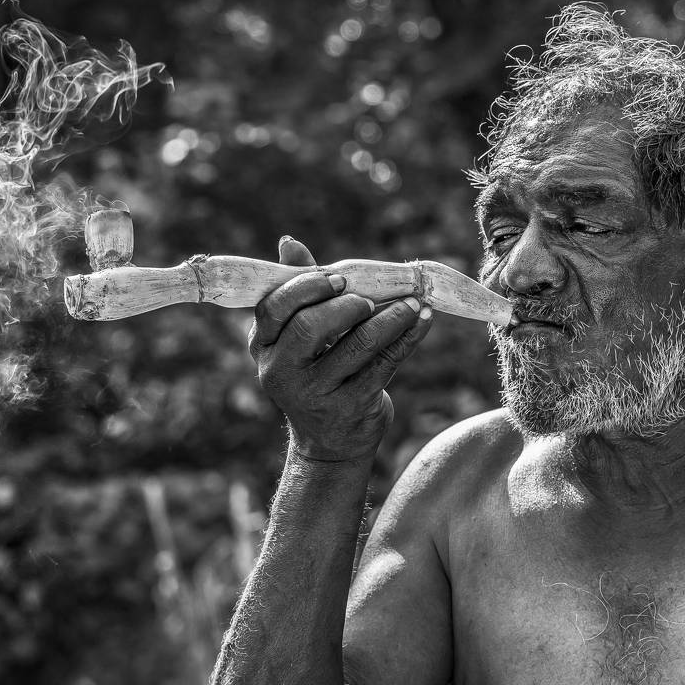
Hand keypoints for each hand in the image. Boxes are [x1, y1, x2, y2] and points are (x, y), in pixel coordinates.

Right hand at [250, 236, 432, 461]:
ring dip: (389, 318)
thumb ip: (298, 290)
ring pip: (356, 346)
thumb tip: (289, 242)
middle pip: (309, 327)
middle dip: (345, 305)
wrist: (330, 442)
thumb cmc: (316, 373)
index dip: (306, 288)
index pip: (273, 308)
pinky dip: (407, 338)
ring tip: (412, 303)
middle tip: (369, 298)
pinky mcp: (351, 408)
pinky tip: (422, 321)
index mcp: (261, 346)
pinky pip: (385, 364)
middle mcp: (280, 372)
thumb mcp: (299, 337)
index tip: (339, 278)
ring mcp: (315, 394)